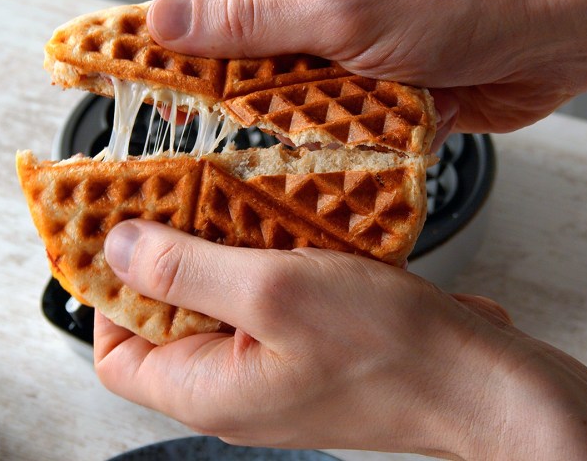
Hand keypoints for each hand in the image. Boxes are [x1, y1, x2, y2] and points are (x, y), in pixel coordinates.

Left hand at [94, 220, 586, 457]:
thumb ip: (186, 268)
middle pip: (166, 320)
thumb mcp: (272, 292)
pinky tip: (278, 221)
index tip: (117, 234)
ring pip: (218, 303)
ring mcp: (272, 369)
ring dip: (218, 251)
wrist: (481, 382)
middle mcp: (233, 387)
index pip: (116, 352)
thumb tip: (119, 248)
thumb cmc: (388, 351)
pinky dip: (261, 259)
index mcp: (207, 389)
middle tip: (176, 196)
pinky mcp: (308, 351)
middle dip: (166, 257)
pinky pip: (264, 301)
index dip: (106, 294)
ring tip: (225, 198)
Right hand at [146, 0, 586, 133]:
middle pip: (238, 49)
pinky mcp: (365, 79)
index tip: (141, 87)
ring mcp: (340, 38)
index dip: (171, 41)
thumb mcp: (344, 7)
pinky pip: (320, 114)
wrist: (552, 33)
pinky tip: (309, 159)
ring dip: (276, 121)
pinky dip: (317, 138)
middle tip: (197, 138)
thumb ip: (253, 21)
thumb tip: (169, 22)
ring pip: (278, 90)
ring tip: (255, 154)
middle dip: (224, 95)